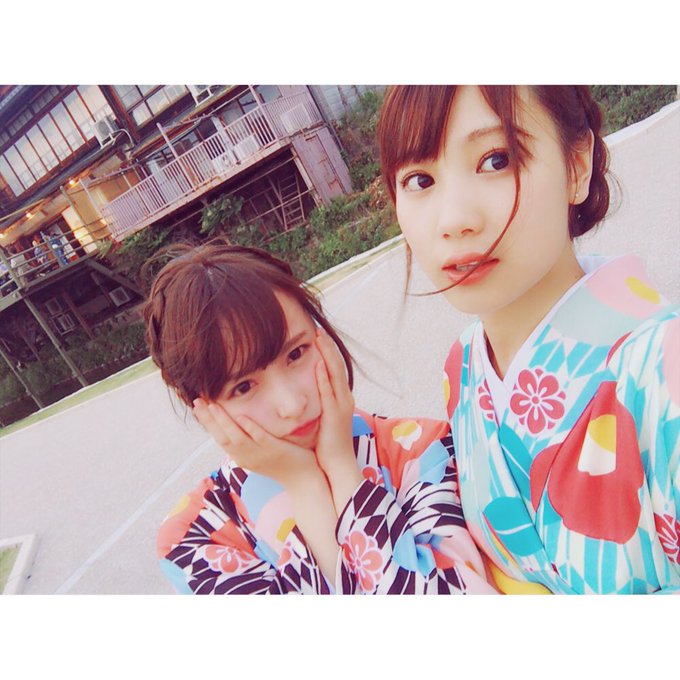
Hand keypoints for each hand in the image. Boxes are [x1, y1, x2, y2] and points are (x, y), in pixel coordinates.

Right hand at [193, 398, 319, 487]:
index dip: (207, 422)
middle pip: (221, 437)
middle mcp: (246, 457)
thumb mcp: (258, 454)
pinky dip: (250, 428)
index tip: (197, 406)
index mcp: (241, 457)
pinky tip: (242, 417)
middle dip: (208, 419)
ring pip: (237, 437)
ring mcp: (260, 454)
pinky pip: (260, 438)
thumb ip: (247, 441)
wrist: (303, 480)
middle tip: (196, 401)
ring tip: (213, 406)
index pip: (218, 438)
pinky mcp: (275, 450)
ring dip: (224, 421)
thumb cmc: (282, 464)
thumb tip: (237, 424)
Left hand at [314, 329, 363, 509]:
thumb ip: (317, 407)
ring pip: (335, 375)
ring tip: (320, 339)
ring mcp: (341, 407)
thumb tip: (306, 397)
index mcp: (340, 400)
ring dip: (327, 356)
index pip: (334, 372)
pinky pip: (328, 393)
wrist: (337, 467)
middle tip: (319, 331)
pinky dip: (324, 378)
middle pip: (337, 368)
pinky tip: (318, 365)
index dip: (327, 354)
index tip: (319, 338)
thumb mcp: (322, 421)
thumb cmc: (327, 447)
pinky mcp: (334, 416)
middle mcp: (343, 400)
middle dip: (328, 349)